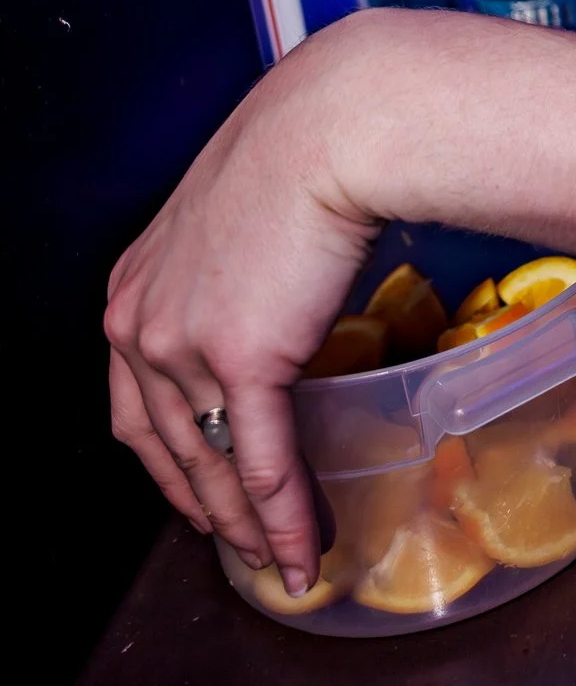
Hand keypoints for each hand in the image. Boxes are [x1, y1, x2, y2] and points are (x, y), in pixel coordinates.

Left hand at [104, 18, 382, 593]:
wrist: (333, 123)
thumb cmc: (302, 146)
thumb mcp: (233, 215)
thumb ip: (231, 269)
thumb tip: (274, 296)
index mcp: (132, 287)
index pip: (133, 406)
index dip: (169, 462)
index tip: (198, 493)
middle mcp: (141, 324)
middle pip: (168, 448)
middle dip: (205, 506)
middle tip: (240, 543)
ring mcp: (185, 347)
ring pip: (215, 465)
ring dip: (249, 527)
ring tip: (279, 562)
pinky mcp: (242, 360)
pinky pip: (264, 461)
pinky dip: (285, 517)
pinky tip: (304, 549)